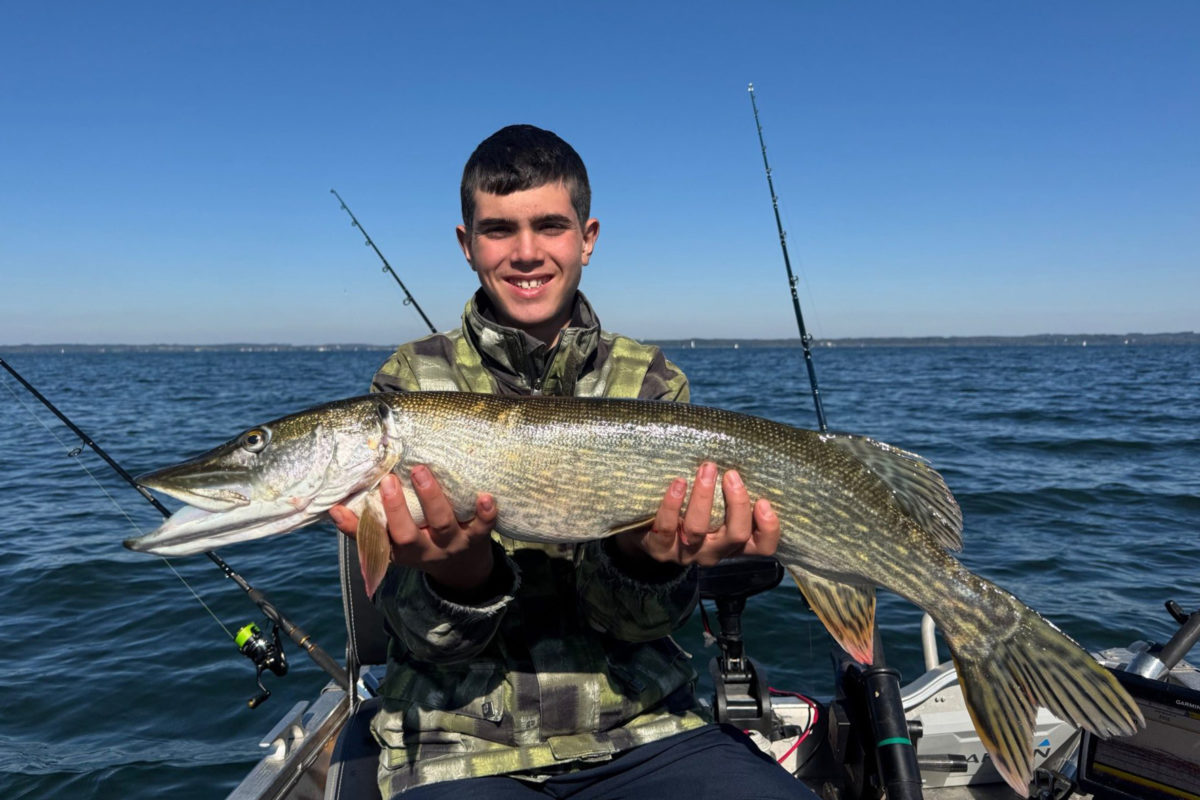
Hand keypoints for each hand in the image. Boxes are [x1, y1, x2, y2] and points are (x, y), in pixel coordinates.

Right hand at [329, 466, 497, 596]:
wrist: (464, 571)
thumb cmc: (422, 545)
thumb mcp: (395, 545)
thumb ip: (369, 527)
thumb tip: (334, 508)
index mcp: (399, 551)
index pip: (372, 540)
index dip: (354, 528)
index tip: (337, 508)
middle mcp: (423, 549)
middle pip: (406, 534)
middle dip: (395, 508)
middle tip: (388, 479)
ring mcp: (451, 544)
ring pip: (441, 523)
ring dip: (431, 498)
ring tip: (421, 471)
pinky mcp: (477, 539)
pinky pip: (482, 527)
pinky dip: (485, 513)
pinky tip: (485, 497)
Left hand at [615, 462, 779, 567]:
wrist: (649, 533)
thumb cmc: (690, 511)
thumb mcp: (715, 509)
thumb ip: (729, 494)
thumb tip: (743, 457)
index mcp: (733, 543)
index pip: (763, 547)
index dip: (769, 528)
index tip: (763, 501)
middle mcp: (714, 552)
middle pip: (736, 535)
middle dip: (737, 502)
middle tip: (731, 474)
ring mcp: (687, 553)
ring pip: (699, 529)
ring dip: (703, 496)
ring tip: (706, 469)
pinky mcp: (661, 549)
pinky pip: (667, 528)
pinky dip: (673, 504)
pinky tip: (678, 483)